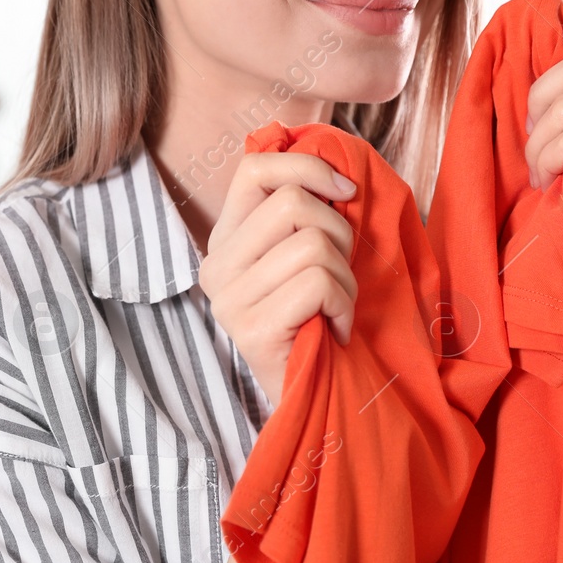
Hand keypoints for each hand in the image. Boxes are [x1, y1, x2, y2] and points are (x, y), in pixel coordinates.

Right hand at [197, 151, 358, 410]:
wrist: (313, 394)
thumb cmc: (317, 318)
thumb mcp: (304, 256)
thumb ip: (306, 214)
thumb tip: (341, 175)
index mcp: (226, 238)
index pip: (255, 168)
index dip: (308, 168)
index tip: (346, 192)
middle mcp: (216, 264)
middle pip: (293, 202)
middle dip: (339, 233)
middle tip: (339, 272)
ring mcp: (228, 298)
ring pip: (313, 244)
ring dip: (345, 278)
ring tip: (336, 307)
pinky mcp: (250, 328)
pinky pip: (319, 283)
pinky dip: (344, 305)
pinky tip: (335, 329)